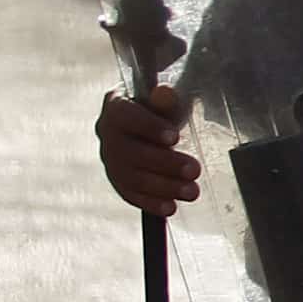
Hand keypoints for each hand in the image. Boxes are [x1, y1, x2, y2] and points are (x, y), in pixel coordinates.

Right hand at [98, 85, 195, 216]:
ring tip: (192, 191)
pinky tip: (171, 208)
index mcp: (116, 106)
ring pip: (131, 176)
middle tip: (195, 170)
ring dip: (163, 186)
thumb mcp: (168, 101)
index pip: (125, 115)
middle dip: (164, 163)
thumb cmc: (164, 109)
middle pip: (130, 151)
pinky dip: (151, 202)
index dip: (148, 127)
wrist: (154, 125)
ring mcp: (111, 159)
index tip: (174, 137)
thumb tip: (165, 93)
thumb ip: (166, 101)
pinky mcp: (119, 180)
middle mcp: (107, 133)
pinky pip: (131, 194)